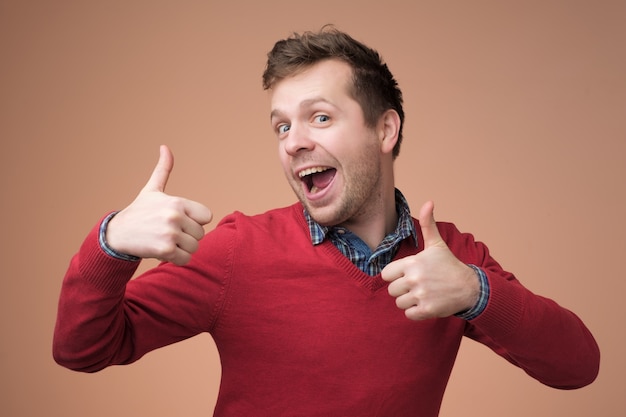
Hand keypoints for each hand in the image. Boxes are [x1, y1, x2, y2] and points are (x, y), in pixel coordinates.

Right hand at [106, 145, 212, 264]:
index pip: (206, 216)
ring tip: (166, 241)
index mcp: (176, 202)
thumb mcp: (152, 189)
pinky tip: (163, 251)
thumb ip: (163, 169)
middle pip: (200, 234)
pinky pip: (185, 259)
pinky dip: (177, 259)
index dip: (195, 221)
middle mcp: (174, 216)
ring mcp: (170, 234)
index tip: (180, 220)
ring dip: (183, 249)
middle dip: (187, 236)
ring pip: (195, 247)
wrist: (117, 234)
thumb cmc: (139, 211)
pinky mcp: (165, 250)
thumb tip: (165, 147)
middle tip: (169, 232)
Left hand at [381, 201, 478, 320]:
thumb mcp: (436, 244)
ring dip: (409, 301)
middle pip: (391, 290)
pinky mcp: (426, 310)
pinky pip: (408, 314)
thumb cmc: (449, 265)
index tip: (407, 274)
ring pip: (399, 303)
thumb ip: (427, 224)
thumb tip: (428, 202)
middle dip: (402, 289)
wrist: (469, 287)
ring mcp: (420, 295)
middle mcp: (414, 279)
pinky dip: (415, 312)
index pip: (386, 274)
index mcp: (412, 263)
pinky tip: (426, 303)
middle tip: (418, 285)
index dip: (395, 275)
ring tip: (423, 294)